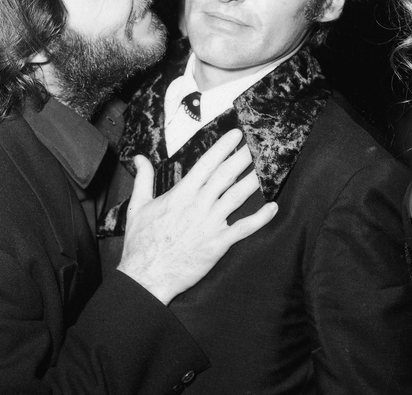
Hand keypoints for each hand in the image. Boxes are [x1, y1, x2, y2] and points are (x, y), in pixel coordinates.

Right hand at [117, 129, 277, 303]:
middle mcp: (199, 205)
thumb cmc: (141, 243)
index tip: (236, 134)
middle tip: (259, 143)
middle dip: (244, 157)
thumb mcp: (138, 206)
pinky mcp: (218, 244)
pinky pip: (244, 228)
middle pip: (226, 175)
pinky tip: (273, 207)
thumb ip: (142, 179)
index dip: (223, 147)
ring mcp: (210, 224)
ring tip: (270, 167)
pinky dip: (260, 218)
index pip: (206, 164)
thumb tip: (139, 158)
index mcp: (181, 194)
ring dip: (255, 180)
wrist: (146, 276)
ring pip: (238, 196)